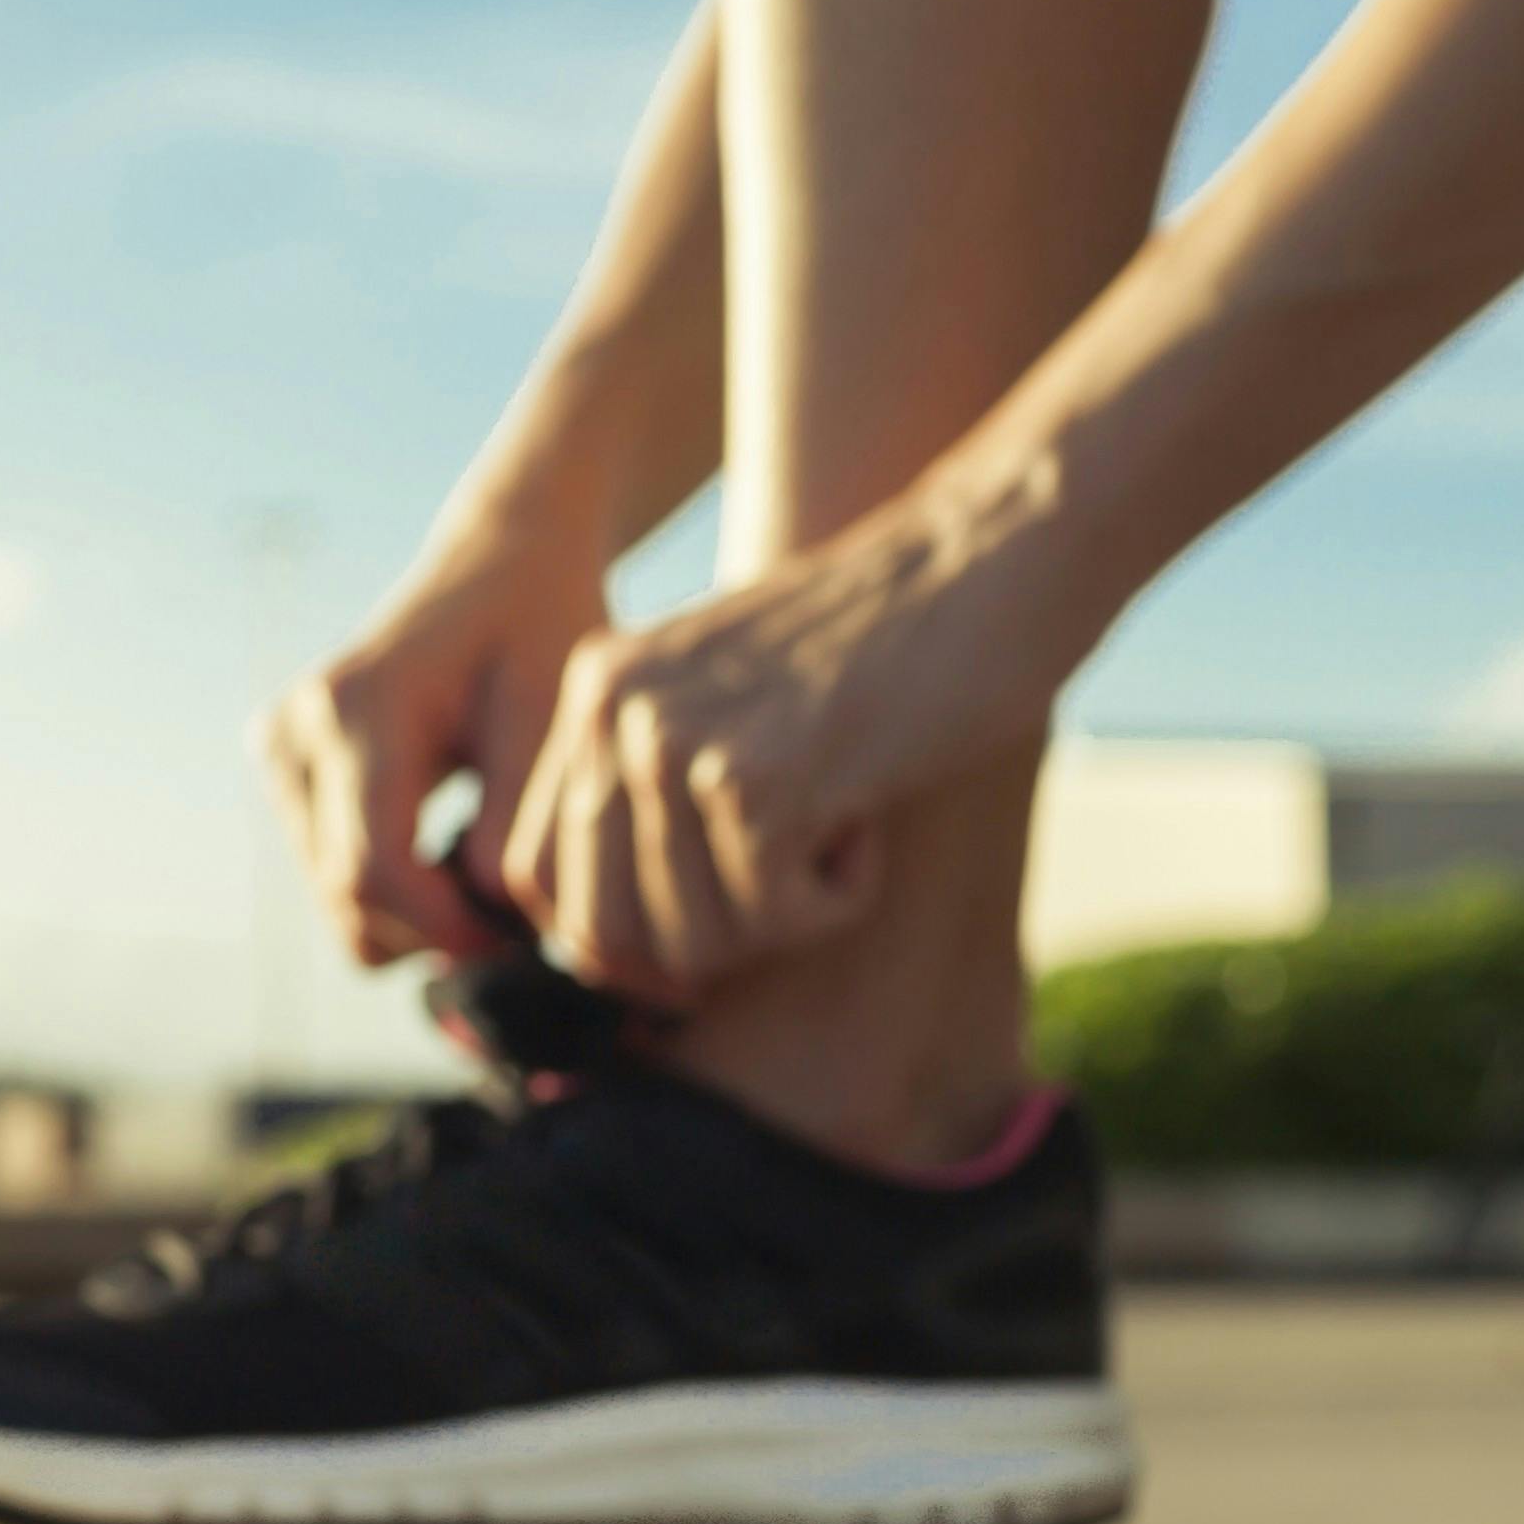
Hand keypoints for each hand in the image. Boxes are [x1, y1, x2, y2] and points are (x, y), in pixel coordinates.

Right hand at [255, 523, 612, 968]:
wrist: (504, 564)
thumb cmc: (540, 632)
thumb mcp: (552, 717)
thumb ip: (515, 821)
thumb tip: (480, 916)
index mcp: (360, 706)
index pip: (374, 869)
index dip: (447, 929)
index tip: (519, 940)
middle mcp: (299, 727)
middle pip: (347, 896)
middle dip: (436, 929)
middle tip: (519, 914)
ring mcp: (280, 746)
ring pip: (337, 898)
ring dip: (416, 914)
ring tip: (490, 867)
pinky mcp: (284, 764)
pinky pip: (331, 874)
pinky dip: (395, 888)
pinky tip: (449, 844)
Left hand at [495, 472, 1079, 1004]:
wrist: (987, 563)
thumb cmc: (880, 652)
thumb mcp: (732, 703)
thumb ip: (651, 797)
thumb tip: (595, 959)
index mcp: (595, 689)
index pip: (536, 876)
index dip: (611, 944)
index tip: (700, 939)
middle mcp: (613, 709)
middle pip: (603, 932)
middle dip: (706, 944)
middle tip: (788, 874)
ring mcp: (674, 741)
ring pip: (692, 941)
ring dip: (783, 916)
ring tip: (838, 818)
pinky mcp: (752, 780)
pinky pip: (778, 918)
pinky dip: (842, 895)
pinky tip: (871, 810)